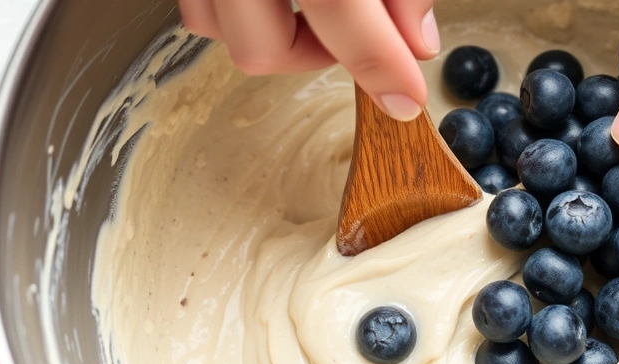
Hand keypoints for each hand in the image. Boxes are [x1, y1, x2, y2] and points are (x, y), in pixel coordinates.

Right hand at [178, 0, 440, 121]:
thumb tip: (418, 42)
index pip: (341, 9)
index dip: (381, 63)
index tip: (406, 99)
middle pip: (259, 46)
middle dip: (313, 57)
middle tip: (355, 41)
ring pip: (213, 26)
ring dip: (272, 35)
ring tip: (318, 14)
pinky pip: (199, 2)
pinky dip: (239, 11)